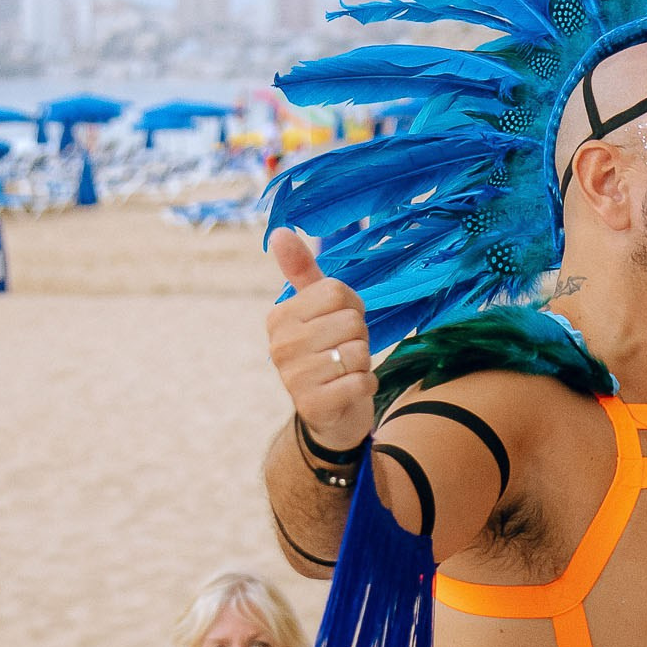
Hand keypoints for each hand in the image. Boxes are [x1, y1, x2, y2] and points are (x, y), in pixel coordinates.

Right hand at [267, 231, 375, 453]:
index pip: (337, 292)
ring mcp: (293, 376)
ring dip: (363, 363)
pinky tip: (350, 389)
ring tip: (346, 370)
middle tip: (345, 352)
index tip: (342, 325)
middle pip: (351, 321)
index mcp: (279, 317)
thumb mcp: (316, 310)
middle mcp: (280, 345)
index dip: (353, 307)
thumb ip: (303, 272)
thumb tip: (280, 231)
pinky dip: (366, 385)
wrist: (330, 415)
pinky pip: (361, 381)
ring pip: (359, 351)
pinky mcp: (313, 404)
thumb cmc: (328, 354)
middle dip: (360, 337)